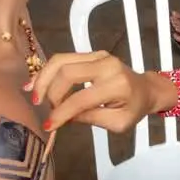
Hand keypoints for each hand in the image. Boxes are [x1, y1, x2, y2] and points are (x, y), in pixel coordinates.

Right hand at [28, 51, 174, 132]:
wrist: (146, 90)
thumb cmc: (134, 109)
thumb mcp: (117, 123)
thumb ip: (90, 118)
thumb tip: (62, 117)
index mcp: (116, 86)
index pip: (80, 99)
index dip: (61, 113)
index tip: (48, 126)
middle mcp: (107, 65)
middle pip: (67, 73)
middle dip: (50, 93)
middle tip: (44, 109)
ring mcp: (98, 55)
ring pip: (61, 61)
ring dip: (44, 78)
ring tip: (33, 95)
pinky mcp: (91, 53)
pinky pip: (64, 59)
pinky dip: (47, 70)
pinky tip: (36, 83)